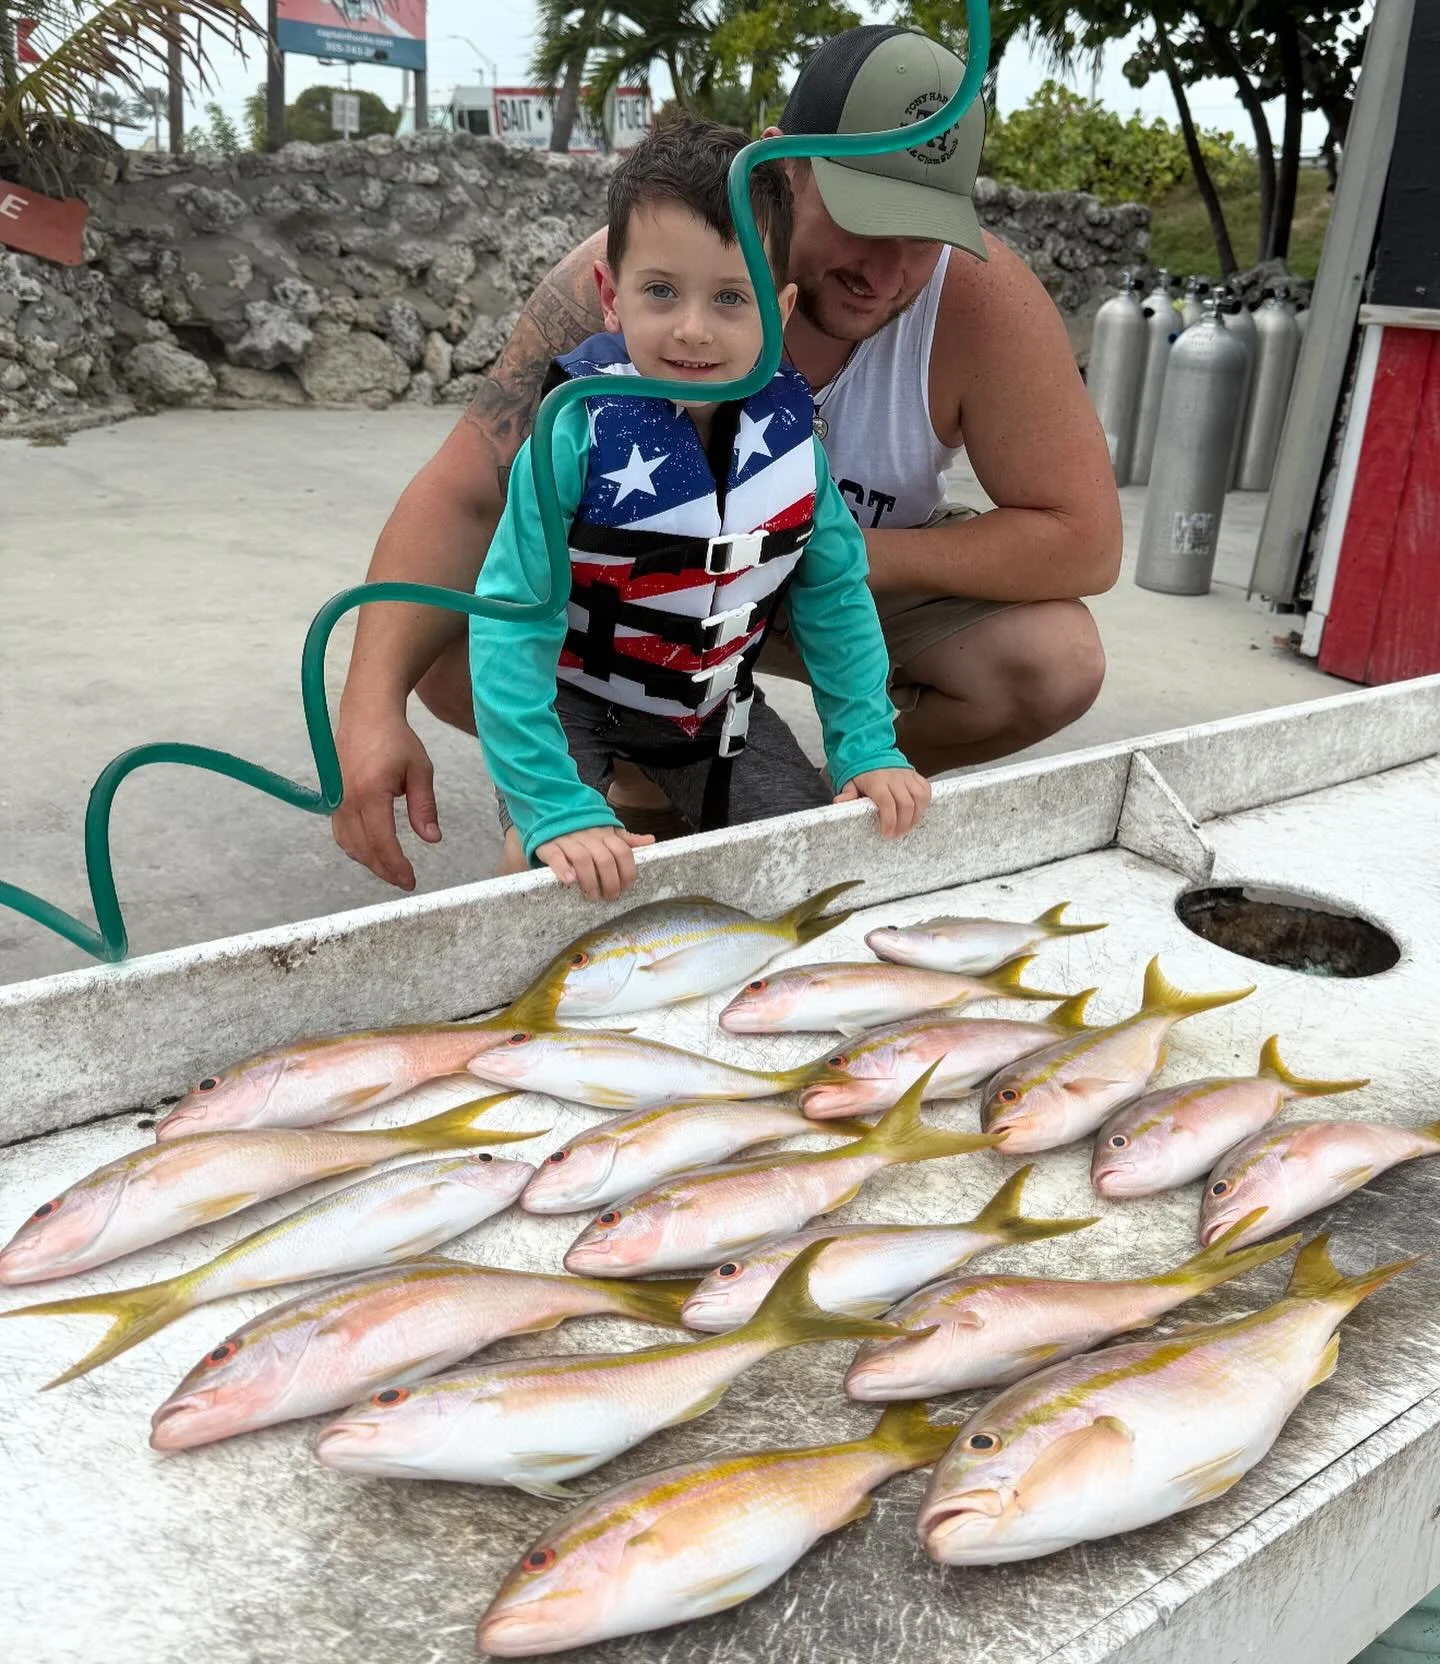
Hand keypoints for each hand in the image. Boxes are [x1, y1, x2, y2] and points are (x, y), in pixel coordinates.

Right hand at [331, 709, 440, 890]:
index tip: (410, 880)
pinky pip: (341, 833)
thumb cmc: (396, 740)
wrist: (365, 716)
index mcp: (370, 792)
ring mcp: (337, 800)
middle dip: (385, 870)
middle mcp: (348, 799)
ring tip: (392, 870)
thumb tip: (432, 839)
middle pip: (364, 849)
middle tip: (405, 881)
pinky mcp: (333, 798)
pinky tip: (373, 853)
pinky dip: (357, 848)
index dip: (396, 866)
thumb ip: (424, 807)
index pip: (382, 841)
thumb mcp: (420, 770)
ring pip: (349, 844)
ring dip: (370, 862)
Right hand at [537, 824, 655, 900]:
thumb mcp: (606, 832)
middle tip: (610, 897)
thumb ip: (626, 840)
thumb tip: (650, 840)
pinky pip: (557, 857)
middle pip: (605, 859)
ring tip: (592, 896)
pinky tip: (569, 881)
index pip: (622, 852)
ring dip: (590, 881)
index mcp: (605, 833)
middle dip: (611, 882)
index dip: (627, 871)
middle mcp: (588, 836)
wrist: (552, 814)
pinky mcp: (549, 845)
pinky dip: (563, 869)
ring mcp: (568, 839)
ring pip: (583, 859)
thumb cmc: (583, 830)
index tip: (627, 887)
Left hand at [834, 768, 930, 838]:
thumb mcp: (849, 783)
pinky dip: (925, 802)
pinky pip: (926, 789)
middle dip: (904, 823)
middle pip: (906, 804)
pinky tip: (917, 812)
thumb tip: (839, 802)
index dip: (889, 821)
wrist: (871, 752)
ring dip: (916, 815)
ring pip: (919, 797)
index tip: (887, 834)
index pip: (887, 803)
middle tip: (897, 834)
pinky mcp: (915, 774)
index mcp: (877, 782)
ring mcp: (906, 776)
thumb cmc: (861, 774)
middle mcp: (894, 778)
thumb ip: (847, 794)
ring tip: (908, 826)